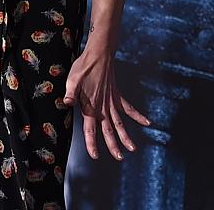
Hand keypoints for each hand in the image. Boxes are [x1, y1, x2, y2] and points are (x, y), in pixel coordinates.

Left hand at [63, 46, 151, 160]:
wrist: (99, 55)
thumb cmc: (83, 67)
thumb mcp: (72, 79)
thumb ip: (70, 92)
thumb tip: (66, 102)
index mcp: (91, 106)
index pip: (91, 129)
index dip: (92, 143)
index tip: (95, 156)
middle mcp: (103, 107)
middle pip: (108, 130)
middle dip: (113, 145)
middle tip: (119, 158)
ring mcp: (111, 101)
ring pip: (119, 122)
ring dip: (126, 136)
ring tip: (132, 148)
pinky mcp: (116, 95)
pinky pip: (128, 108)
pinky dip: (137, 115)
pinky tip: (147, 123)